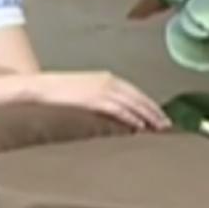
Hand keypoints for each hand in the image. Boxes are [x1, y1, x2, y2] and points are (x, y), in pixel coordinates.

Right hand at [27, 71, 171, 131]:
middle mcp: (109, 81)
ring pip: (133, 103)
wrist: (41, 87)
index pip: (136, 92)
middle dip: (154, 111)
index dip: (150, 105)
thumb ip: (104, 101)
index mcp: (108, 78)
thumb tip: (119, 116)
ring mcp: (102, 89)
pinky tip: (140, 127)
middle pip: (139, 97)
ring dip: (148, 116)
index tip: (162, 116)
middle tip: (167, 125)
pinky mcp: (94, 99)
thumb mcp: (87, 92)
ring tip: (159, 129)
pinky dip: (131, 118)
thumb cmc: (61, 92)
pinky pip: (118, 109)